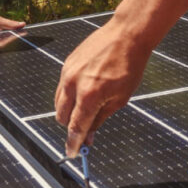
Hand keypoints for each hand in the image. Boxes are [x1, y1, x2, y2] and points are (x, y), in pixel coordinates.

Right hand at [54, 21, 151, 156]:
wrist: (127, 34)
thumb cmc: (129, 66)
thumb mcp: (120, 98)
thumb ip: (100, 119)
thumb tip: (89, 136)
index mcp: (89, 96)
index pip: (76, 128)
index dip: (74, 143)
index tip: (73, 153)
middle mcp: (73, 84)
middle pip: (62, 117)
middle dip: (71, 127)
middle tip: (85, 130)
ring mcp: (67, 72)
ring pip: (59, 102)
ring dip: (68, 112)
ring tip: (86, 109)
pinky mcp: (67, 63)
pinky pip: (62, 86)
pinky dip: (69, 95)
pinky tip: (85, 91)